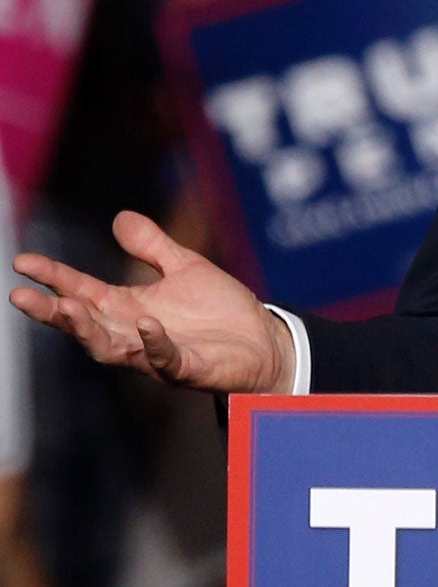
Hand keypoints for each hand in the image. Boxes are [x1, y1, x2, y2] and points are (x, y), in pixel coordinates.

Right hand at [10, 212, 295, 394]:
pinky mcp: (188, 368)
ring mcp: (157, 354)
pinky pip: (165, 359)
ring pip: (110, 348)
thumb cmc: (220, 310)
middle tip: (21, 297)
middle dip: (53, 312)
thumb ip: (152, 247)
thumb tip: (119, 218)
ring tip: (65, 309)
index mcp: (128, 307)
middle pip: (83, 324)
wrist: (264, 341)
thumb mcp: (185, 268)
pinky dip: (155, 343)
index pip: (81, 291)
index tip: (22, 261)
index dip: (53, 277)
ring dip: (87, 330)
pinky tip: (147, 324)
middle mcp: (134, 332)